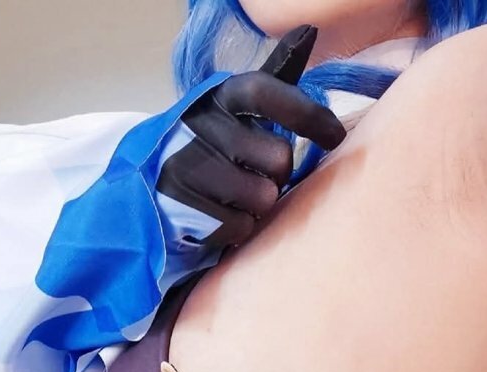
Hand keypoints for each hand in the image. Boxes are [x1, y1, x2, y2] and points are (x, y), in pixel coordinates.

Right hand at [157, 25, 346, 247]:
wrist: (151, 183)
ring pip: (262, 197)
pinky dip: (238, 227)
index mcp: (218, 96)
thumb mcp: (237, 106)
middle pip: (276, 158)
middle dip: (278, 174)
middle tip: (260, 173)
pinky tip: (221, 213)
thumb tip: (308, 30)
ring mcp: (184, 165)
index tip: (335, 136)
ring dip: (259, 203)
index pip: (265, 91)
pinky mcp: (178, 206)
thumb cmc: (213, 142)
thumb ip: (275, 77)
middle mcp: (198, 125)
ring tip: (238, 195)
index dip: (306, 113)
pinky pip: (239, 226)